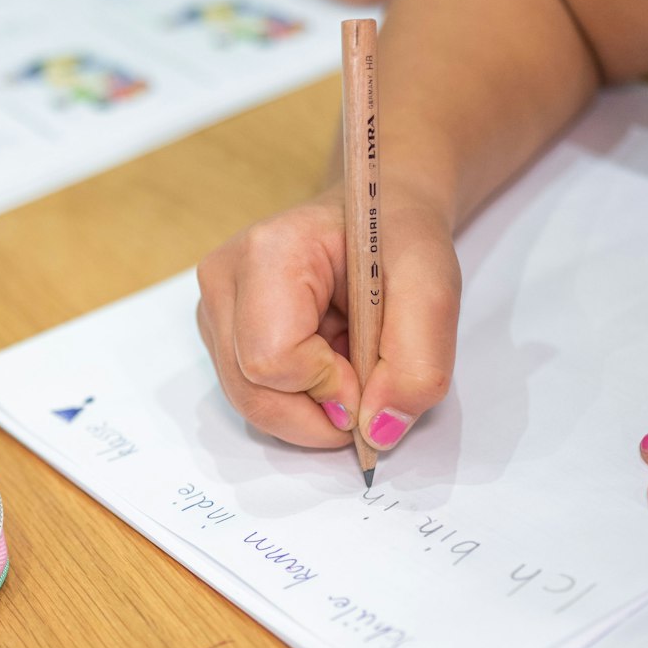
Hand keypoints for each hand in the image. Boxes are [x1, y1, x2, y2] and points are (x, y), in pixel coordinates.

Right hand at [196, 190, 460, 450]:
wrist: (378, 216)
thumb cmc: (400, 240)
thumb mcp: (433, 290)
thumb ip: (418, 364)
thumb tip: (378, 432)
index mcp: (267, 252)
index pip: (271, 360)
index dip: (329, 387)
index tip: (371, 369)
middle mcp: (223, 280)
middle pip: (251, 393)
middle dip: (319, 411)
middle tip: (366, 385)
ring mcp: (214, 309)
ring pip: (249, 402)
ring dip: (311, 406)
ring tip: (346, 361)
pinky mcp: (220, 334)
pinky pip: (252, 396)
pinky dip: (298, 399)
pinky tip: (325, 362)